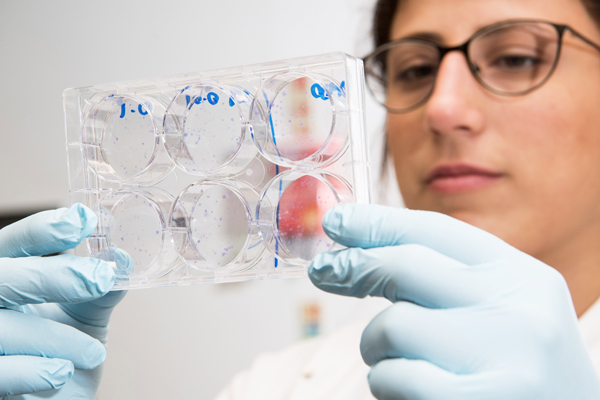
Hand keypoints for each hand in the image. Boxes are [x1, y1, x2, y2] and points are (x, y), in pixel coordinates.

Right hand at [0, 204, 126, 398]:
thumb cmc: (61, 352)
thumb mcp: (85, 315)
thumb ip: (101, 288)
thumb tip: (125, 258)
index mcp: (6, 278)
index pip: (12, 244)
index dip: (42, 230)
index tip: (84, 220)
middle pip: (2, 276)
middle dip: (52, 274)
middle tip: (101, 278)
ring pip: (2, 327)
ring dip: (54, 336)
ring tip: (93, 352)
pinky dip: (32, 371)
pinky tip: (61, 373)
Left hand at [308, 204, 599, 399]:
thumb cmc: (516, 367)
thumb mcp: (503, 309)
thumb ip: (448, 280)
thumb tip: (363, 254)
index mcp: (523, 277)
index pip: (436, 232)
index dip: (378, 223)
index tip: (338, 221)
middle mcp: (519, 310)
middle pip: (406, 266)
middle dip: (355, 265)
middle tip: (325, 270)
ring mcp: (504, 359)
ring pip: (393, 326)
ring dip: (376, 344)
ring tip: (396, 360)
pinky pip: (395, 377)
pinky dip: (385, 381)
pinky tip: (406, 389)